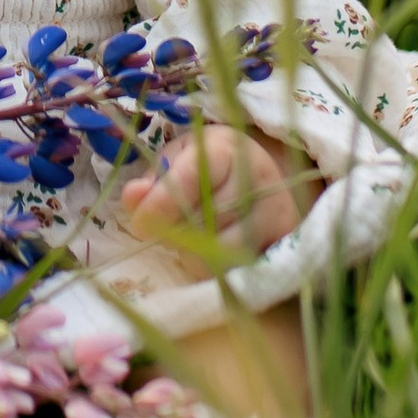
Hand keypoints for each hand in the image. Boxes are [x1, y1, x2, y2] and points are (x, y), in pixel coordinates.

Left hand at [120, 119, 315, 256]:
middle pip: (206, 221)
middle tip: (168, 231)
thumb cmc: (209, 167)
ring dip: (195, 254)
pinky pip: (240, 269)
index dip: (161, 205)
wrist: (263, 176)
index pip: (192, 177)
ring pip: (223, 250)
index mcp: (224, 148)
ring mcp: (276, 209)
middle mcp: (257, 176)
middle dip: (176, 233)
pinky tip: (213, 252)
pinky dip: (218, 267)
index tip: (140, 224)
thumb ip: (152, 180)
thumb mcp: (177, 160)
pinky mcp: (285, 239)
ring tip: (191, 241)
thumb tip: (133, 197)